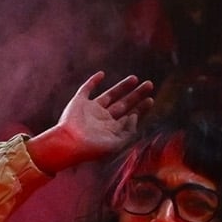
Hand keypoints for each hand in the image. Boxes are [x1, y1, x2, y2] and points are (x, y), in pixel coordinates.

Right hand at [35, 72, 158, 173]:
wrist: (70, 143)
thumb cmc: (93, 148)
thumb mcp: (116, 143)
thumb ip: (129, 130)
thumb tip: (135, 116)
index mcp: (111, 129)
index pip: (129, 116)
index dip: (141, 108)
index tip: (151, 100)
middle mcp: (103, 118)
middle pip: (123, 104)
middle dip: (136, 95)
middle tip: (149, 84)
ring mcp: (91, 110)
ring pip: (110, 95)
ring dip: (122, 87)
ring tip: (135, 78)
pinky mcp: (79, 102)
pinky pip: (86, 89)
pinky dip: (93, 81)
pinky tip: (102, 74)